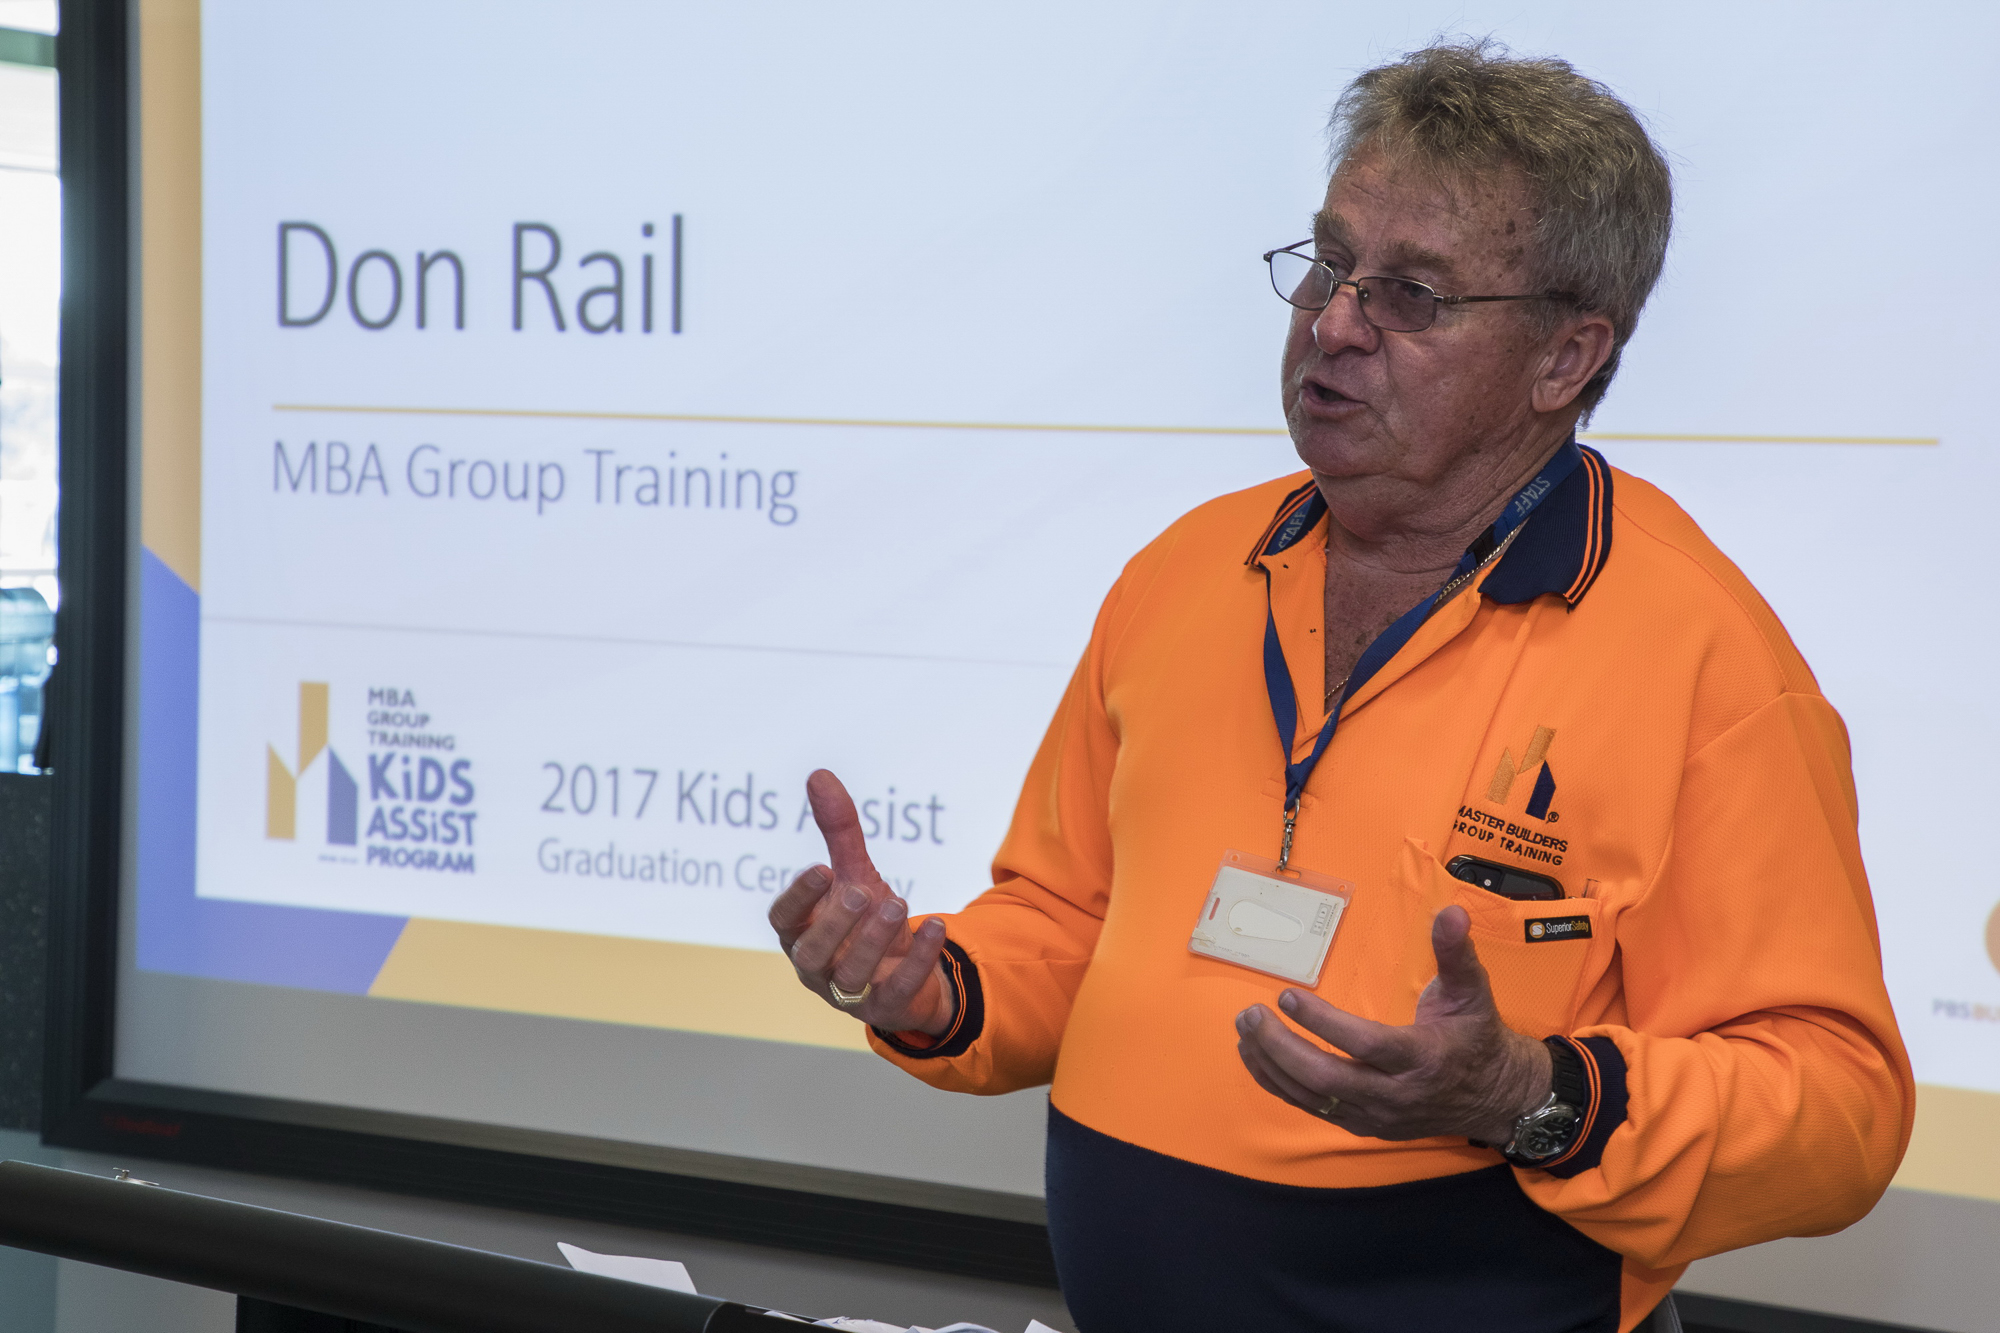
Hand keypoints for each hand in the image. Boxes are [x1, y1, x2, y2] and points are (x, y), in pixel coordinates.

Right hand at [768, 770, 957, 1036]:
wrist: (908, 973)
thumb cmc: (866, 920)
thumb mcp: (855, 872)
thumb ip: (838, 830)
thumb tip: (820, 775)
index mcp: (801, 934)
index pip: (783, 921)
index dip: (798, 897)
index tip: (822, 868)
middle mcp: (817, 968)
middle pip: (812, 953)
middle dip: (836, 923)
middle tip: (862, 891)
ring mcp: (849, 994)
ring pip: (851, 976)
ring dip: (874, 940)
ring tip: (897, 904)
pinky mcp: (885, 1009)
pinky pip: (898, 991)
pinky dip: (918, 959)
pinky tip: (936, 926)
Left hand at [1233, 905, 1552, 1144]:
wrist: (1493, 1097)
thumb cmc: (1476, 1036)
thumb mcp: (1472, 990)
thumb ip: (1456, 952)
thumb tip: (1452, 911)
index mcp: (1422, 1057)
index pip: (1366, 1045)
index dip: (1324, 1023)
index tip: (1288, 995)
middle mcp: (1396, 1094)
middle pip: (1328, 1078)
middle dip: (1281, 1048)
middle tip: (1251, 1015)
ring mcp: (1376, 1115)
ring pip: (1312, 1097)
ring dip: (1271, 1064)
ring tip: (1245, 1029)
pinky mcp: (1363, 1125)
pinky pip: (1311, 1107)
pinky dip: (1278, 1082)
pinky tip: (1255, 1056)